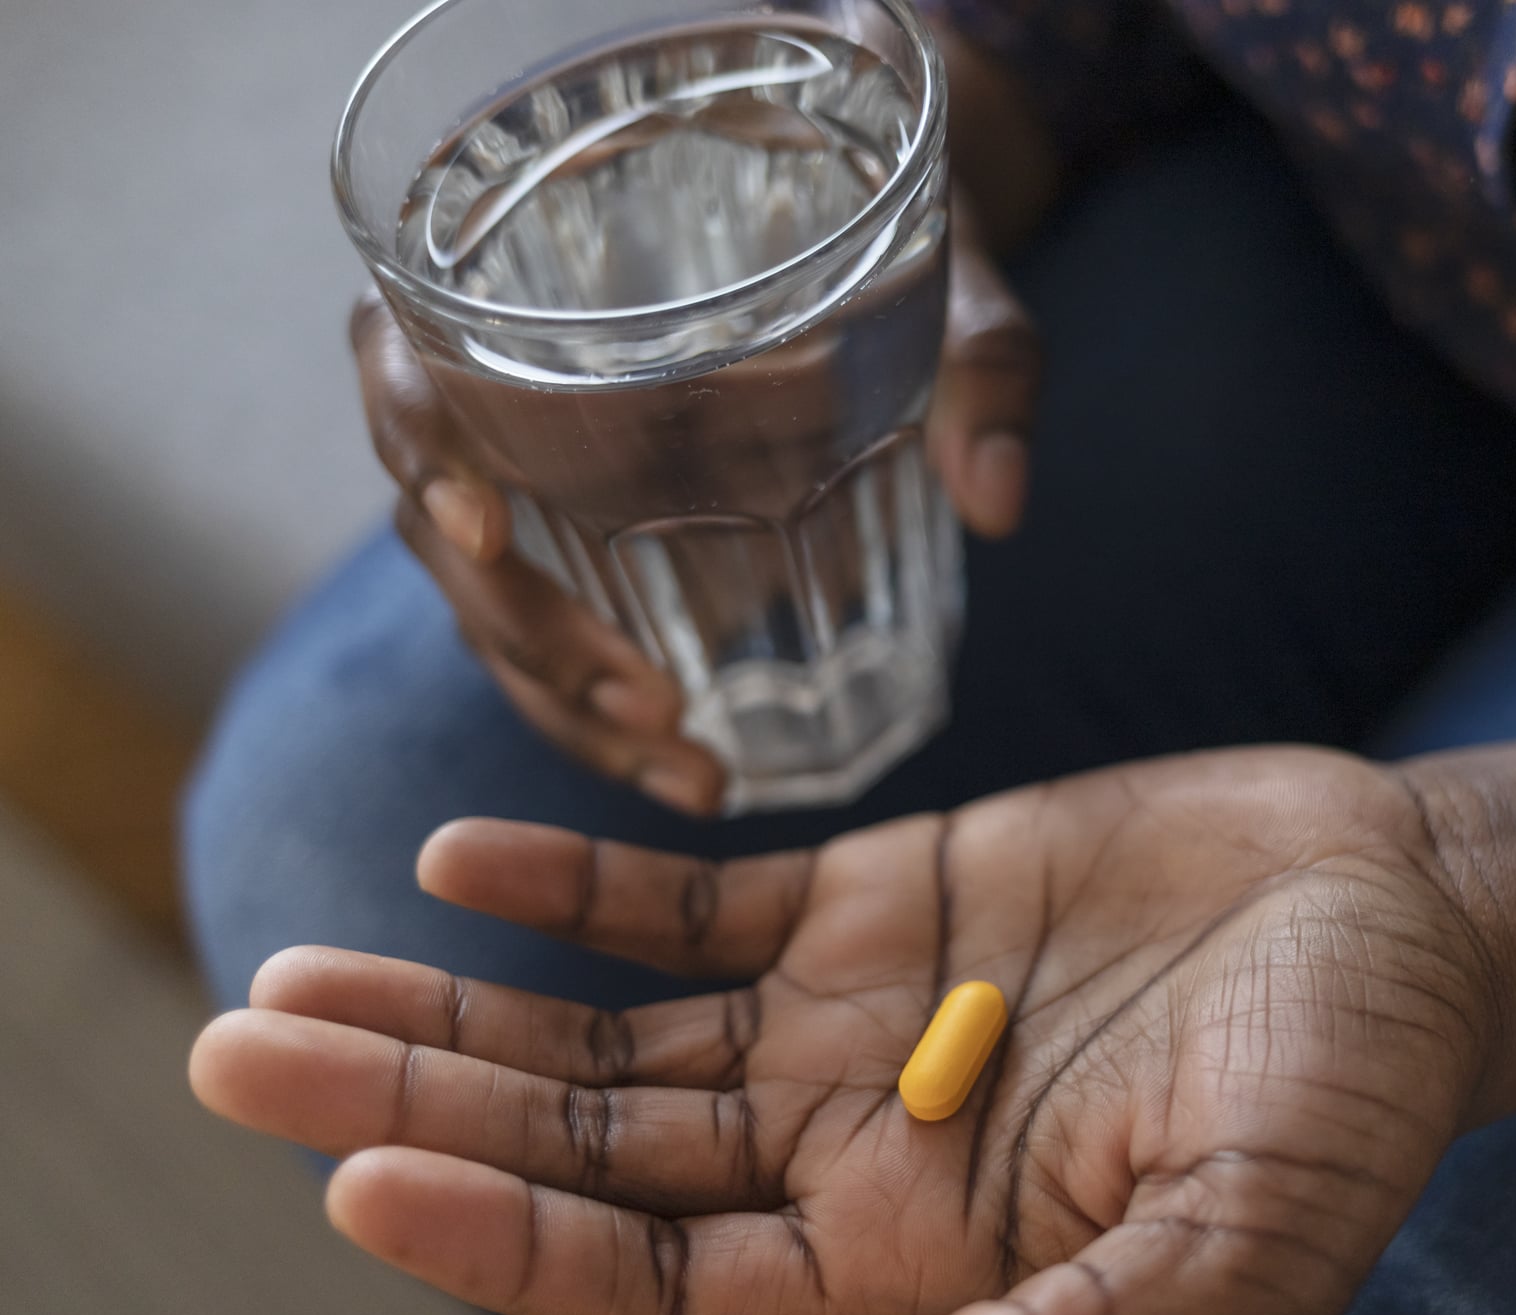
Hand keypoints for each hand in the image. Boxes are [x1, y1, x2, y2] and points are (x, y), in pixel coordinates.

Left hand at [190, 747, 1514, 1314]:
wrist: (1400, 914)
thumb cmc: (1352, 1089)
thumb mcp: (1241, 1238)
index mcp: (909, 1259)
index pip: (656, 1281)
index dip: (506, 1237)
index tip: (351, 1175)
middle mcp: (846, 1146)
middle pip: (586, 1147)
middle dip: (417, 1103)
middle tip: (236, 1041)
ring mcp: (850, 1016)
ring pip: (610, 1028)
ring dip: (457, 1001)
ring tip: (295, 969)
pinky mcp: (884, 895)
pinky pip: (700, 899)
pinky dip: (584, 880)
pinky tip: (465, 853)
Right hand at [354, 209, 1038, 815]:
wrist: (878, 228)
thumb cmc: (886, 223)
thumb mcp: (944, 268)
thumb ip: (980, 358)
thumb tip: (999, 499)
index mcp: (525, 272)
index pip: (401, 350)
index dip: (414, 435)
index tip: (479, 522)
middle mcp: (498, 378)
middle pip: (443, 522)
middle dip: (530, 636)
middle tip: (651, 711)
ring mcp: (529, 466)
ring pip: (490, 604)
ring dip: (567, 704)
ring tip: (688, 776)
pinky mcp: (580, 531)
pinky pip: (549, 626)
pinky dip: (599, 707)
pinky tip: (686, 762)